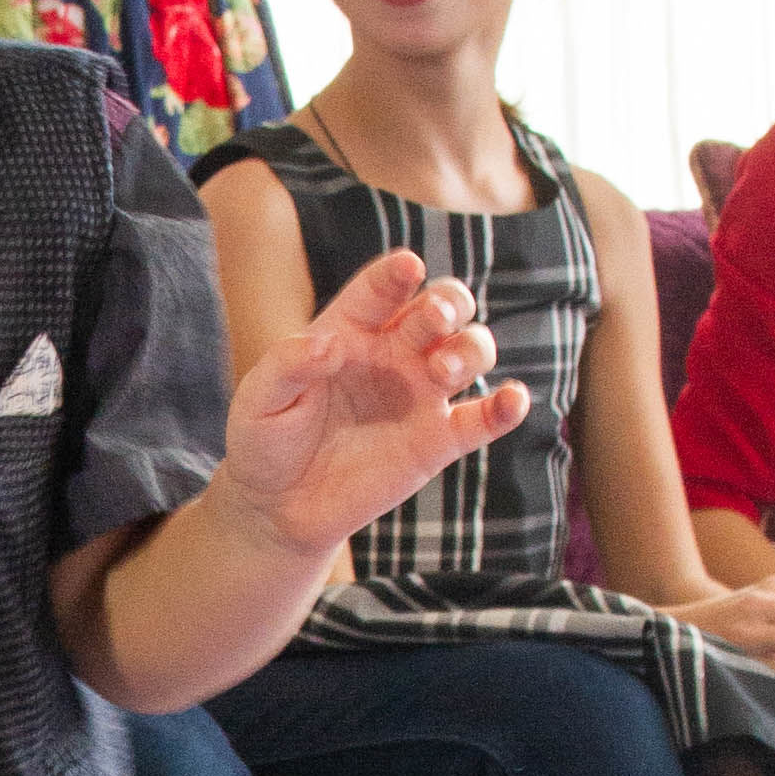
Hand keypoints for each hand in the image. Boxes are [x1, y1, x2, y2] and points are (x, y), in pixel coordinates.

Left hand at [218, 247, 524, 562]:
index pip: (384, 287)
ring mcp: (421, 394)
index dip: (398, 273)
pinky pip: (483, 418)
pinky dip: (506, 407)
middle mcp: (395, 352)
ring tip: (442, 372)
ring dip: (471, 349)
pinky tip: (513, 400)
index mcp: (351, 328)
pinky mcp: (438, 441)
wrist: (278, 507)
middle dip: (449, 303)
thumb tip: (329, 343)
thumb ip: (290, 364)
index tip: (408, 268)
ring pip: (471, 351)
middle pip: (443, 308)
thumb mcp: (261, 398)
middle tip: (434, 321)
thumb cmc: (265, 440)